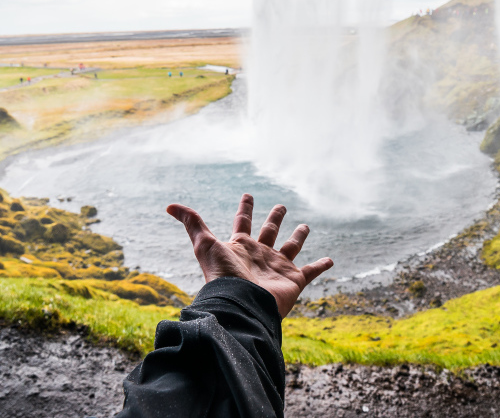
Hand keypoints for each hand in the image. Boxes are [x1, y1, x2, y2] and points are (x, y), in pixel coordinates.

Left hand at [167, 194, 333, 317]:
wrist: (243, 304)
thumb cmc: (224, 275)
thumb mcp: (205, 244)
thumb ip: (191, 222)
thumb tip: (170, 205)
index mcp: (241, 246)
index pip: (242, 221)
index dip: (245, 207)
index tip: (248, 195)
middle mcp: (259, 255)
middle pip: (269, 232)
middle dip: (275, 218)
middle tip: (281, 205)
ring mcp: (277, 267)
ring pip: (290, 247)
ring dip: (298, 237)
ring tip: (305, 227)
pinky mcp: (293, 280)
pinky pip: (310, 271)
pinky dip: (321, 266)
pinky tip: (330, 260)